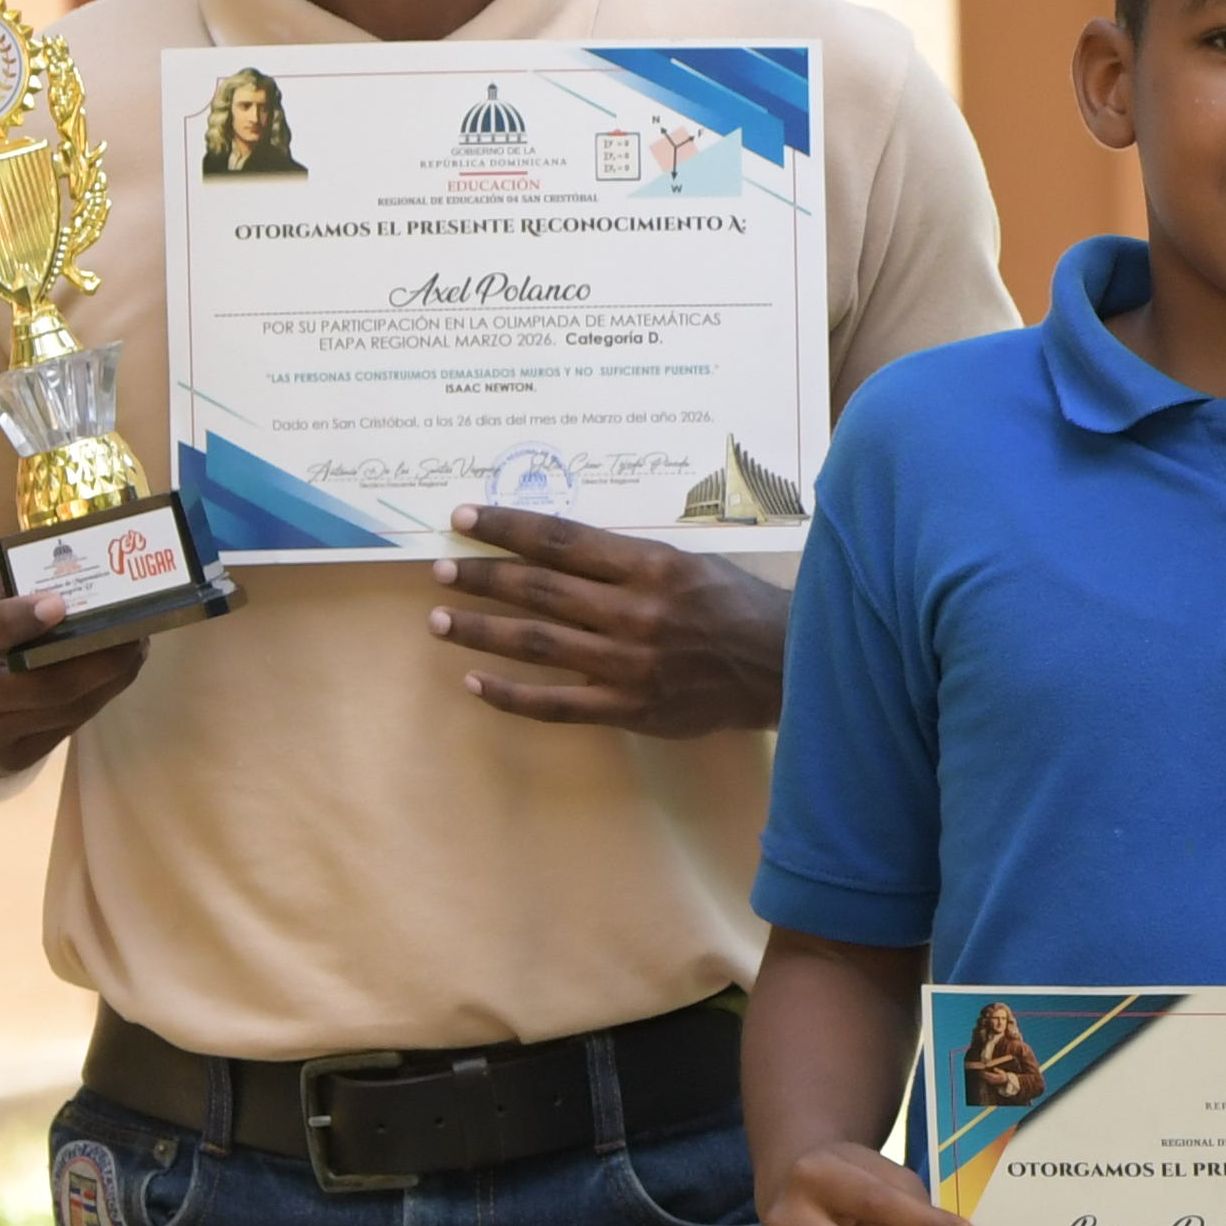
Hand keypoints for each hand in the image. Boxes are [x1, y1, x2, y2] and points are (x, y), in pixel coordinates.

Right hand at [0, 570, 141, 787]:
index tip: (58, 604)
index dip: (15, 621)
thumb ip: (7, 585)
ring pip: (65, 709)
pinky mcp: (6, 762)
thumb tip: (79, 559)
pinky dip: (94, 697)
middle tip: (138, 629)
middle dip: (102, 657)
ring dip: (111, 678)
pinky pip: (63, 728)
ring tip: (137, 646)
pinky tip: (113, 673)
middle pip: (45, 685)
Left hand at [433, 507, 791, 734]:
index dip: (508, 527)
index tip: (465, 517)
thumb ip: (631, 560)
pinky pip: (557, 704)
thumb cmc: (739, 605)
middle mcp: (635, 612)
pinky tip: (475, 682)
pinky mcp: (630, 708)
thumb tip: (561, 548)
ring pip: (537, 644)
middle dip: (482, 577)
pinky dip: (511, 695)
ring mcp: (629, 664)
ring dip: (482, 631)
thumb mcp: (693, 561)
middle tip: (440, 569)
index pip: (563, 540)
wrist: (786, 668)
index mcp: (652, 566)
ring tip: (439, 620)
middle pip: (539, 590)